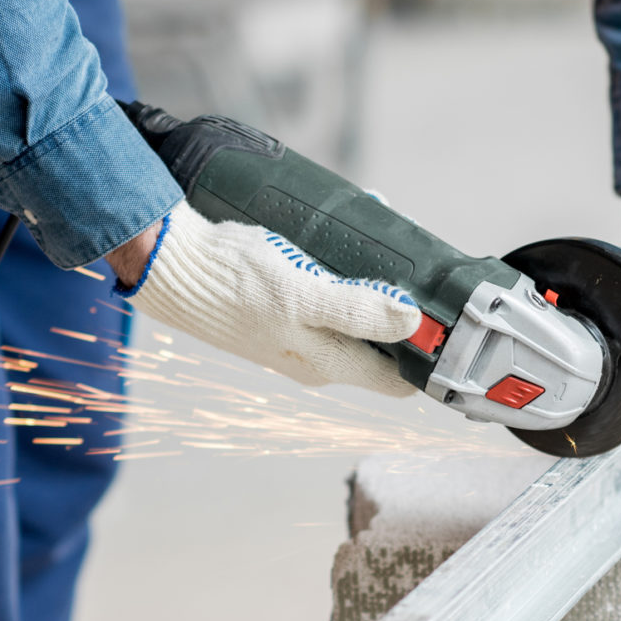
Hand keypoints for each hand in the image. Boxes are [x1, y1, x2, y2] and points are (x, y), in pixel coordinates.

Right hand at [111, 202, 420, 394]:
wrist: (173, 265)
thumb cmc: (234, 281)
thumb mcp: (304, 292)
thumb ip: (358, 309)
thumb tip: (412, 324)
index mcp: (327, 363)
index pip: (398, 380)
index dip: (426, 354)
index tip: (447, 317)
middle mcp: (317, 357)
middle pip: (382, 343)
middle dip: (404, 308)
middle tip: (416, 265)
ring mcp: (300, 334)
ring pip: (358, 315)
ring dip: (376, 284)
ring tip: (381, 242)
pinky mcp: (285, 309)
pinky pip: (331, 294)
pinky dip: (345, 271)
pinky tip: (346, 240)